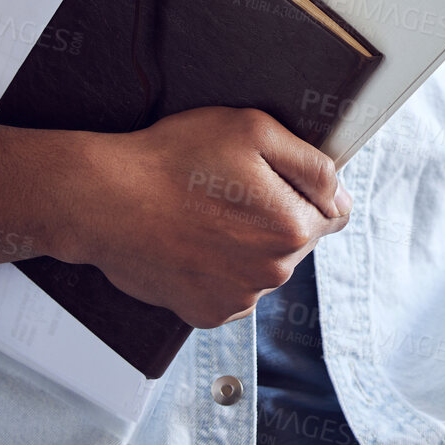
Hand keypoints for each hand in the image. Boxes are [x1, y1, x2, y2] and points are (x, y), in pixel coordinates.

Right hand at [54, 107, 352, 328]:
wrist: (105, 201)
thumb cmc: (173, 160)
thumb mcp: (254, 130)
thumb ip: (312, 162)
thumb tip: (338, 191)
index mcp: (292, 228)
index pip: (334, 211)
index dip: (307, 189)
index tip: (275, 178)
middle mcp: (272, 274)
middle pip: (298, 239)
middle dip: (275, 214)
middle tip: (230, 189)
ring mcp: (238, 299)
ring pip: (263, 265)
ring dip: (246, 243)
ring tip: (203, 213)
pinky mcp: (206, 313)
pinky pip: (231, 288)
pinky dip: (217, 268)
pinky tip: (191, 240)